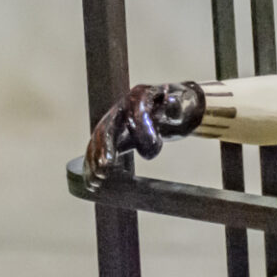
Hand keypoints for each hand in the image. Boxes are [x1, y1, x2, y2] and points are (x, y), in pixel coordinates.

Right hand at [84, 83, 204, 186]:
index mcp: (141, 95)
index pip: (138, 112)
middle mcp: (123, 107)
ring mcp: (114, 120)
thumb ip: (176, 106)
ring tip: (98, 178)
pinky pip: (97, 149)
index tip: (150, 153)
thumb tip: (172, 100)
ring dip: (95, 159)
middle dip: (105, 146)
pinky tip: (92, 181)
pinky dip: (93, 164)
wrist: (174, 107)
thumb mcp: (184, 104)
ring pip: (99, 140)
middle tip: (105, 165)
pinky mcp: (112, 136)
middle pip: (108, 126)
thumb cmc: (180, 106)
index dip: (142, 131)